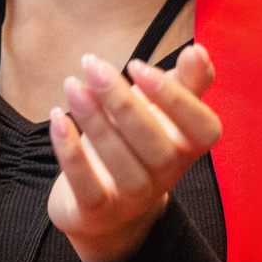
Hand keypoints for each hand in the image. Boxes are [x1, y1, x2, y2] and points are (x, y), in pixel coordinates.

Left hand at [48, 44, 221, 261]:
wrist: (107, 207)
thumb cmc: (137, 144)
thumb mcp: (163, 110)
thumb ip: (186, 82)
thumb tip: (198, 51)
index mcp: (188, 148)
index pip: (202, 130)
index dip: (175, 98)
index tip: (138, 65)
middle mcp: (166, 176)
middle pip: (154, 144)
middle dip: (123, 102)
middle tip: (94, 66)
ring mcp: (132, 198)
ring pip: (120, 163)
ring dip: (94, 120)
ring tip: (73, 85)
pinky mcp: (97, 211)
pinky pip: (87, 187)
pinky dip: (71, 153)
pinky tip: (58, 120)